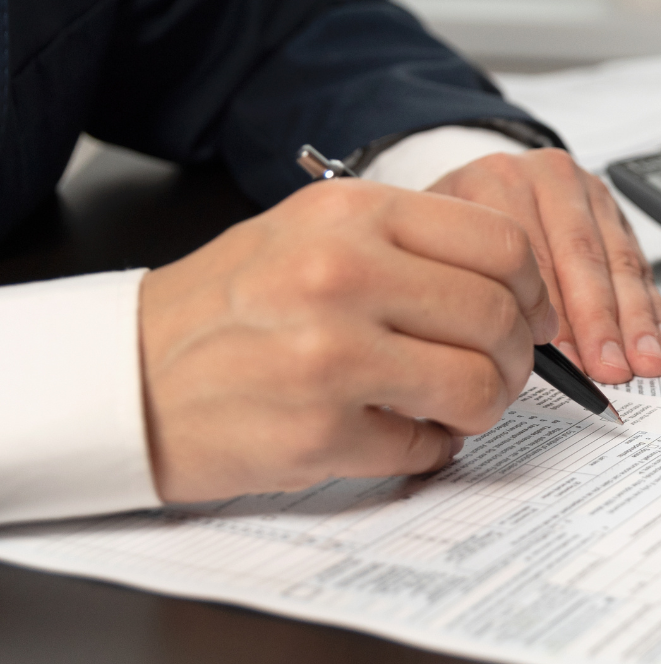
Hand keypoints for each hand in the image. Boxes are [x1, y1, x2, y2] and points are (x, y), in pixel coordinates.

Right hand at [139, 179, 558, 502]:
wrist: (125, 378)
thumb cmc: (227, 309)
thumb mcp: (311, 235)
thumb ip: (410, 245)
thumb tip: (515, 284)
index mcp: (351, 214)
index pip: (503, 245)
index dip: (532, 290)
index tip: (528, 314)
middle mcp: (343, 275)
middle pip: (500, 318)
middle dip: (516, 358)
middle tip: (496, 372)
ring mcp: (331, 354)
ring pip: (479, 385)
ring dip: (481, 407)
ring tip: (451, 407)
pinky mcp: (319, 431)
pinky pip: (427, 446)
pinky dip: (428, 448)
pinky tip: (396, 432)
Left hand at [428, 148, 660, 381]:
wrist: (475, 188)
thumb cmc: (453, 232)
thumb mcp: (441, 250)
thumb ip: (467, 290)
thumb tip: (505, 356)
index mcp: (496, 181)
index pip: (533, 256)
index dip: (554, 314)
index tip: (568, 360)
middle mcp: (547, 178)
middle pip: (583, 256)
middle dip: (602, 321)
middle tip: (610, 365)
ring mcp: (588, 192)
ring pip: (620, 261)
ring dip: (635, 319)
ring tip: (643, 360)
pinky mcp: (616, 212)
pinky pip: (639, 263)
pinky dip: (651, 305)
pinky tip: (660, 337)